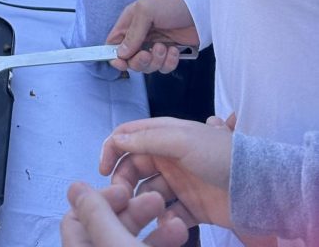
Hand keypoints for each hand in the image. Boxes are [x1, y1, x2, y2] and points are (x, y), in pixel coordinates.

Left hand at [61, 181, 187, 246]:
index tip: (125, 191)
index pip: (76, 216)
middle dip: (135, 209)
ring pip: (131, 239)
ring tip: (179, 223)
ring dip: (155, 226)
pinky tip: (181, 233)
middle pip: (107, 225)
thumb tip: (75, 187)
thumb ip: (96, 214)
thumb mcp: (117, 244)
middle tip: (158, 201)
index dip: (101, 198)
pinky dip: (161, 241)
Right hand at [100, 116, 234, 229]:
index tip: (102, 171)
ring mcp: (180, 184)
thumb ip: (147, 139)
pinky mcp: (191, 208)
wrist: (257, 187)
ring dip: (145, 203)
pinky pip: (169, 215)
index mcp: (165, 135)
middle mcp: (169, 158)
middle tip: (123, 199)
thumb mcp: (181, 140)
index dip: (112, 150)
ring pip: (149, 193)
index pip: (129, 137)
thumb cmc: (218, 156)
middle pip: (135, 168)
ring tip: (151, 212)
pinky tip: (169, 224)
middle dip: (125, 182)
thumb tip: (116, 139)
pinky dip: (165, 221)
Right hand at [106, 0, 199, 73]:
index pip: (113, 44)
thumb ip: (132, 33)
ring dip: (156, 61)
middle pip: (130, 60)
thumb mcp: (146, 12)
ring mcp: (154, 45)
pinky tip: (174, 50)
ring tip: (165, 47)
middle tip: (147, 54)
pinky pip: (164, 67)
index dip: (114, 56)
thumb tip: (120, 53)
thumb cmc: (170, 4)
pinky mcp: (169, 53)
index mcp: (129, 23)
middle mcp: (140, 36)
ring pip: (147, 66)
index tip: (121, 63)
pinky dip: (169, 63)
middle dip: (139, 61)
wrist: (199, 8)